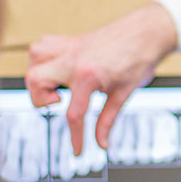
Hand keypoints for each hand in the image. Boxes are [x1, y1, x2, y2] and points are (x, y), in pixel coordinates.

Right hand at [26, 3, 177, 155]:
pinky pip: (41, 45)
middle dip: (41, 98)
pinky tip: (57, 69)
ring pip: (34, 58)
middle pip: (35, 80)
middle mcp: (73, 58)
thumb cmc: (138, 59)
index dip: (75, 137)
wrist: (147, 31)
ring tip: (57, 85)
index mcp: (89, 75)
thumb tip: (101, 143)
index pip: (73, 114)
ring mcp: (69, 46)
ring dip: (39, 76)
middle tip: (61, 101)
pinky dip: (42, 59)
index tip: (78, 149)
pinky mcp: (69, 39)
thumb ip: (107, 120)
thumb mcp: (123, 94)